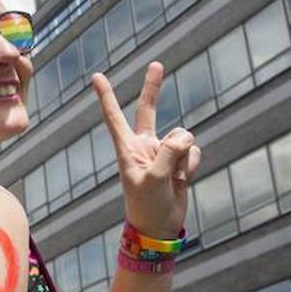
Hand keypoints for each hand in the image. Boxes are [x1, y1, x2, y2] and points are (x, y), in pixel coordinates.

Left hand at [92, 63, 201, 238]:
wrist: (160, 227)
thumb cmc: (147, 206)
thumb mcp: (154, 179)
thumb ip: (168, 153)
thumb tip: (184, 136)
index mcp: (127, 149)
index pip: (114, 117)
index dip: (106, 97)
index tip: (96, 76)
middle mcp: (144, 145)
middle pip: (148, 110)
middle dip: (153, 87)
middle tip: (156, 64)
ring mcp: (162, 152)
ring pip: (182, 137)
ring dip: (184, 155)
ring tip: (174, 176)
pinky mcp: (179, 160)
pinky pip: (194, 151)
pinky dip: (192, 164)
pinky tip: (183, 179)